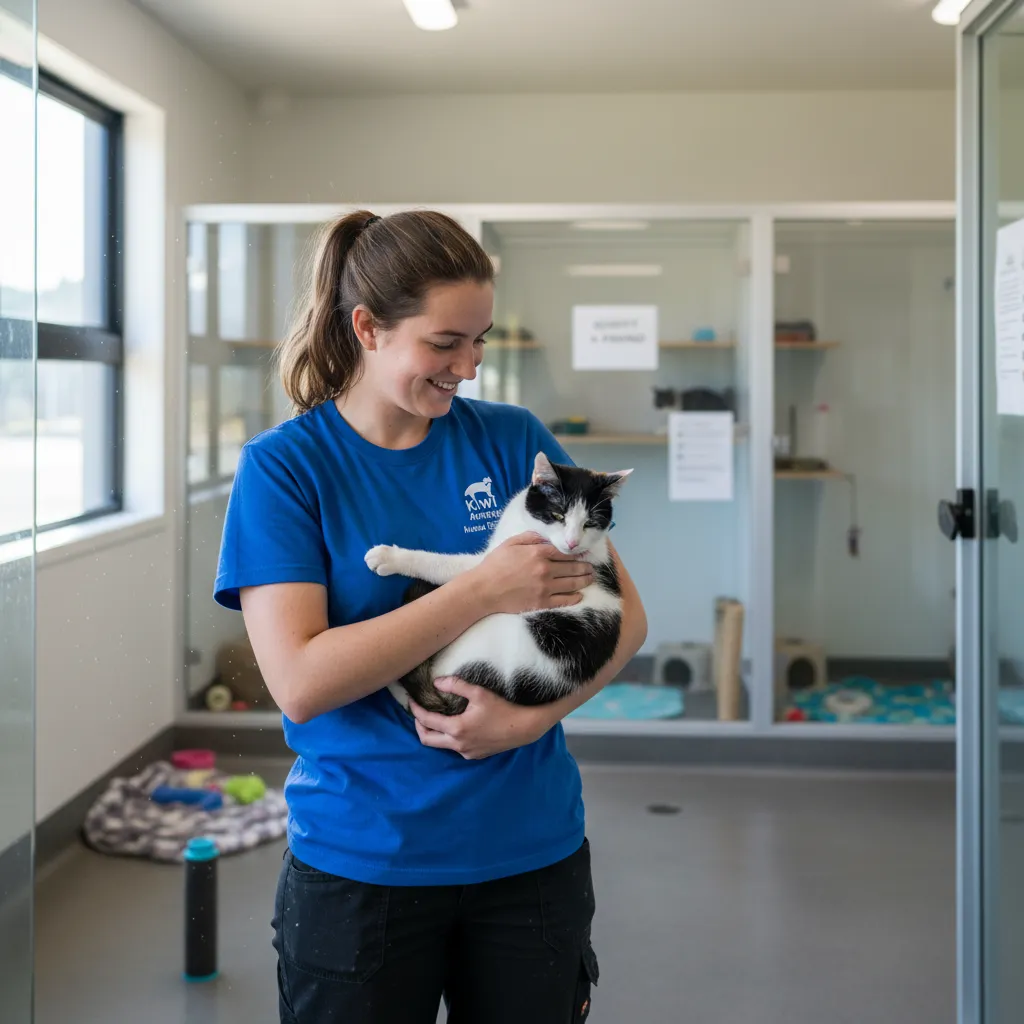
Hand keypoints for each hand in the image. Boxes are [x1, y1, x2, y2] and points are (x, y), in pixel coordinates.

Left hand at [410, 677, 553, 759]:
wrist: (523, 728)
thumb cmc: (502, 708)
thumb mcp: (478, 693)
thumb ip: (456, 685)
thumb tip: (437, 682)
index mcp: (456, 728)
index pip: (427, 721)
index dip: (416, 711)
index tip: (411, 702)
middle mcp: (458, 744)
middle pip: (427, 740)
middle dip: (419, 727)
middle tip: (418, 714)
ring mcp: (466, 752)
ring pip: (441, 745)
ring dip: (434, 733)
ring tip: (435, 719)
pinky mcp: (474, 755)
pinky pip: (455, 748)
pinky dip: (449, 738)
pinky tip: (456, 728)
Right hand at [472, 533, 592, 614]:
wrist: (484, 590)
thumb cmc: (495, 565)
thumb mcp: (510, 543)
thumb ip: (530, 538)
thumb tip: (545, 537)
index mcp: (538, 553)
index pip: (564, 552)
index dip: (577, 553)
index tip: (584, 554)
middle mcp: (545, 569)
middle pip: (573, 567)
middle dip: (585, 567)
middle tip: (591, 568)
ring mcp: (545, 587)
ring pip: (572, 583)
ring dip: (584, 580)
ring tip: (590, 579)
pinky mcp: (542, 602)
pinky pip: (564, 600)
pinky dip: (575, 597)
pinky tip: (579, 595)